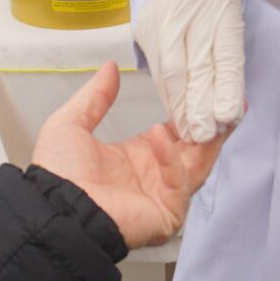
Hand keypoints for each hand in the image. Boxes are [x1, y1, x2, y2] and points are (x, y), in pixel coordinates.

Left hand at [31, 64, 228, 249]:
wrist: (56, 208)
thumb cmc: (59, 173)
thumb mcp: (72, 123)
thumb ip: (95, 96)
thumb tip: (110, 67)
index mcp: (134, 157)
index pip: (171, 135)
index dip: (185, 116)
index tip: (197, 92)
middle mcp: (152, 176)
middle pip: (193, 151)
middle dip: (208, 127)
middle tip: (222, 102)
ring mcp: (162, 196)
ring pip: (197, 166)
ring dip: (206, 141)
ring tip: (212, 114)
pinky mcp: (166, 212)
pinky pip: (179, 183)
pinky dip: (172, 159)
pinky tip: (159, 136)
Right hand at [131, 0, 244, 143]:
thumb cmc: (212, 1)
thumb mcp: (229, 20)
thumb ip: (230, 63)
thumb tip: (231, 109)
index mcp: (221, 2)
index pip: (225, 54)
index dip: (226, 89)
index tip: (227, 118)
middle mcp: (191, 8)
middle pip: (196, 66)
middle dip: (200, 105)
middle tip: (206, 134)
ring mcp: (164, 16)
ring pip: (172, 71)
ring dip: (181, 106)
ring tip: (190, 130)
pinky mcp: (144, 26)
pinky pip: (157, 69)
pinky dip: (168, 94)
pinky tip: (175, 111)